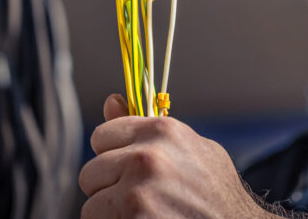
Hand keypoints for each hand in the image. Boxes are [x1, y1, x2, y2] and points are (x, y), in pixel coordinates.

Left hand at [79, 94, 271, 218]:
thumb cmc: (217, 192)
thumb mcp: (191, 148)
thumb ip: (147, 128)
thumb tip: (110, 101)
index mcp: (161, 131)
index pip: (101, 137)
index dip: (113, 156)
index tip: (128, 170)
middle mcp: (147, 157)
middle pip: (90, 173)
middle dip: (108, 188)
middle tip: (140, 200)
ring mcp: (137, 194)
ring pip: (91, 205)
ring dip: (110, 215)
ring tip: (143, 215)